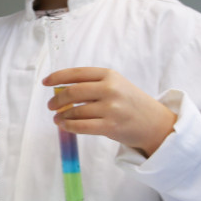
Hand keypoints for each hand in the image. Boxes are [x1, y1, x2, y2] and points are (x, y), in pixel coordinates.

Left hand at [43, 67, 176, 157]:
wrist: (154, 123)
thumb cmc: (130, 103)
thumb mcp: (116, 85)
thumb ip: (92, 85)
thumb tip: (60, 91)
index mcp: (109, 75)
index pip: (76, 73)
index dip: (57, 77)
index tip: (46, 83)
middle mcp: (110, 89)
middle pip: (72, 92)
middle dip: (56, 100)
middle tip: (51, 106)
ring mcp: (111, 108)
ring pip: (75, 111)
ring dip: (61, 116)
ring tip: (58, 118)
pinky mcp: (110, 126)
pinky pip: (81, 126)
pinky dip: (68, 126)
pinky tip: (64, 125)